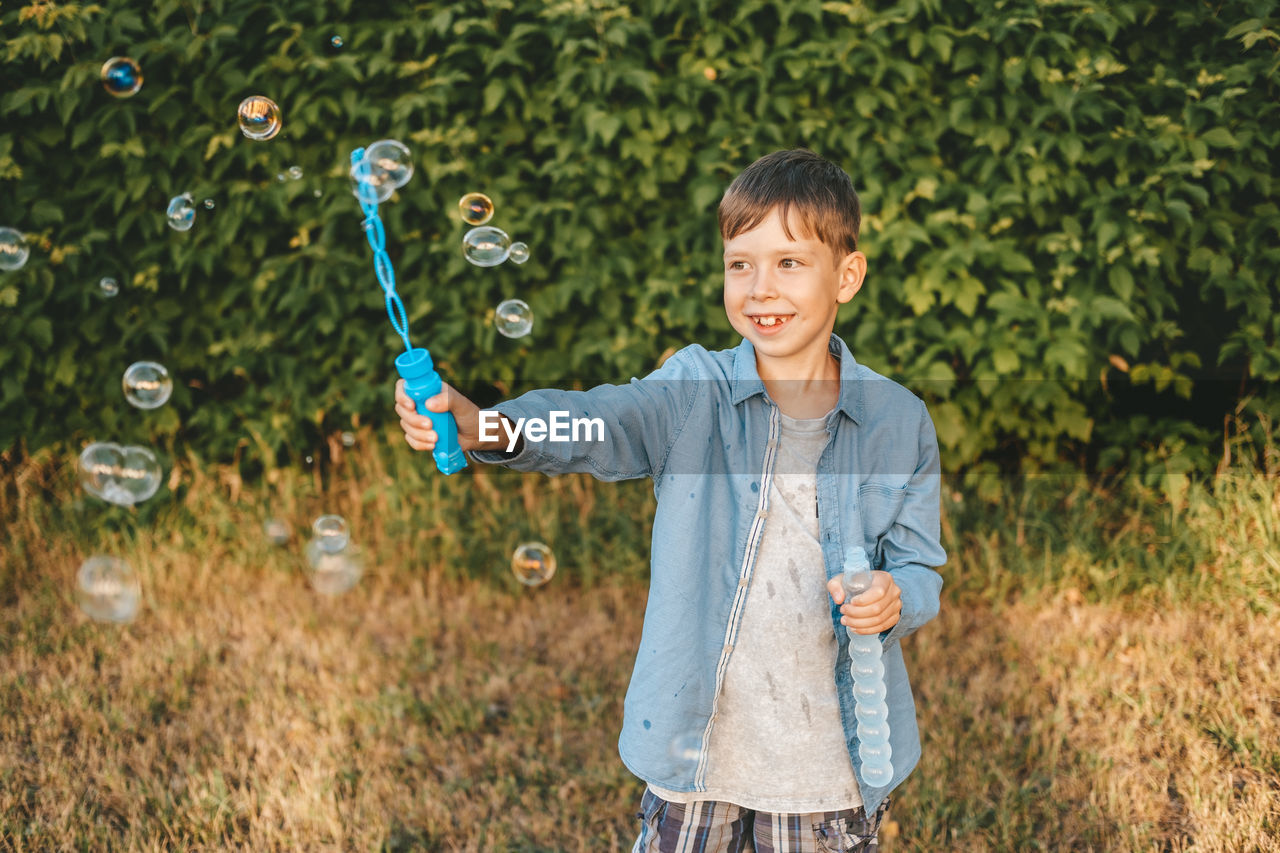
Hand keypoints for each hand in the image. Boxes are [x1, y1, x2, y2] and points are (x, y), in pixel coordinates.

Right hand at [394, 379, 516, 453]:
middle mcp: (419, 404)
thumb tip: (428, 404)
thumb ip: (448, 400)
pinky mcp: (420, 435)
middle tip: (430, 425)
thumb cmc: (470, 415)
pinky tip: (432, 445)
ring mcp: (418, 419)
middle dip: (413, 419)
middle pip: (401, 409)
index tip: (411, 406)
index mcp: (427, 391)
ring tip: (436, 438)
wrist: (476, 435)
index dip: (402, 395)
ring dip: (418, 434)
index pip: (403, 387)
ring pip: (405, 426)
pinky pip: (411, 440)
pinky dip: (419, 444)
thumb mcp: (462, 404)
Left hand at [826, 570, 901, 634]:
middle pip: (877, 608)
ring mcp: (896, 606)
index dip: (863, 600)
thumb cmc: (855, 583)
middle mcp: (894, 592)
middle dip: (856, 613)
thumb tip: (839, 599)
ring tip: (845, 621)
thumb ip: (835, 585)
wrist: (868, 589)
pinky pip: (882, 627)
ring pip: (879, 620)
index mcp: (885, 579)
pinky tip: (854, 628)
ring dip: (859, 624)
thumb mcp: (842, 579)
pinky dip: (866, 630)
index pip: (878, 592)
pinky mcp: (894, 617)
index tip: (850, 602)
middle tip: (843, 612)